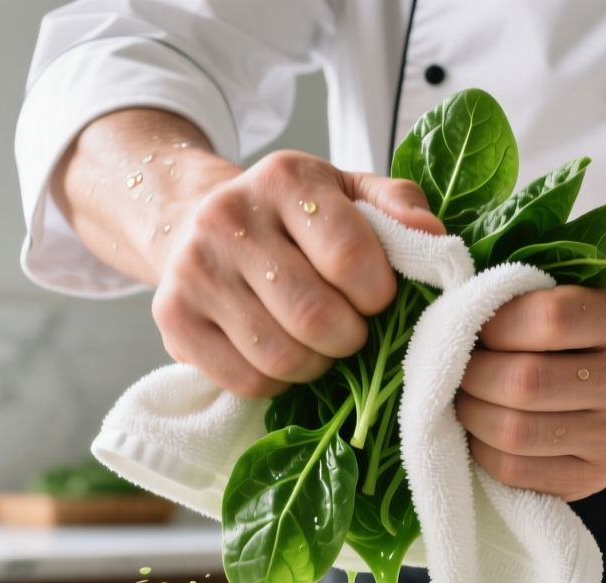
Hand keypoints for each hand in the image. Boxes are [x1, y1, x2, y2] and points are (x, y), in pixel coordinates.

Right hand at [153, 151, 443, 396]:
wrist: (195, 217)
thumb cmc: (292, 215)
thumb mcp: (348, 192)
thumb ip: (397, 207)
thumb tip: (432, 236)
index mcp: (284, 178)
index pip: (349, 256)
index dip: (377, 294)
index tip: (377, 297)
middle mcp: (228, 218)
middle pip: (315, 316)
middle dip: (351, 338)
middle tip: (351, 329)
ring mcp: (194, 270)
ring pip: (281, 357)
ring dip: (317, 364)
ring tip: (318, 343)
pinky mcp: (173, 318)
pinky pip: (246, 381)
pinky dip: (277, 382)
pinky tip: (281, 352)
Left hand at [456, 284, 605, 499]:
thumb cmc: (586, 332)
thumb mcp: (575, 292)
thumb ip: (528, 294)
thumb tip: (457, 313)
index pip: (548, 318)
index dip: (495, 323)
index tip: (480, 326)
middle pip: (524, 382)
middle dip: (472, 374)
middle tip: (460, 367)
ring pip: (514, 432)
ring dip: (472, 413)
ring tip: (468, 397)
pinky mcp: (596, 476)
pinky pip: (515, 471)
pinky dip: (483, 450)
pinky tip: (485, 431)